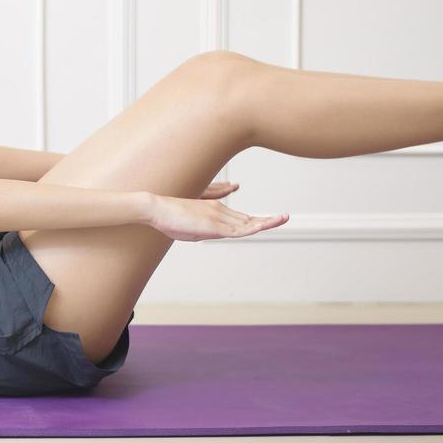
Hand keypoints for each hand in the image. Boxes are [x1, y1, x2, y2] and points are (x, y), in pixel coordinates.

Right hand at [149, 182, 288, 241]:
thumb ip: (204, 230)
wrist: (157, 208)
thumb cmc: (170, 218)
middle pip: (248, 218)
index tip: (269, 222)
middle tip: (285, 217)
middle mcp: (220, 211)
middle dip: (267, 220)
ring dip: (266, 221)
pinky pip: (237, 228)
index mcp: (215, 211)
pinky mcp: (213, 224)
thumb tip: (210, 233)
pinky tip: (263, 226)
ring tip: (283, 218)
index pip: (241, 218)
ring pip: (247, 222)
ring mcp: (218, 216)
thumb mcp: (191, 228)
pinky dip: (252, 227)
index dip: (257, 221)